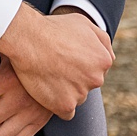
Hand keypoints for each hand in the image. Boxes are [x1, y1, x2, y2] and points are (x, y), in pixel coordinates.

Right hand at [0, 4, 112, 120]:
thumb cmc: (53, 28)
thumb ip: (102, 40)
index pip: (97, 69)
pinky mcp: (64, 105)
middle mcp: (96, 79)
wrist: (28, 38)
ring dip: (66, 91)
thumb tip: (109, 56)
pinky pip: (65, 112)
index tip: (66, 58)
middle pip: (88, 84)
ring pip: (77, 98)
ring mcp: (81, 94)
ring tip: (48, 75)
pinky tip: (47, 91)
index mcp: (103, 60)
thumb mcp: (83, 23)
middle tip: (55, 66)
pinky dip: (57, 104)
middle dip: (75, 78)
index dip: (80, 63)